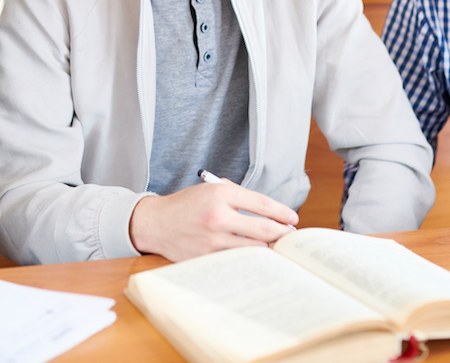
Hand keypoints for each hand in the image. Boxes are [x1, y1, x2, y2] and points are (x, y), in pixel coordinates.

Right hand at [129, 180, 298, 261]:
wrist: (156, 223)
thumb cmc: (187, 205)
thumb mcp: (211, 190)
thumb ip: (239, 197)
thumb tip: (272, 213)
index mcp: (220, 194)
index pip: (262, 204)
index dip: (283, 212)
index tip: (293, 218)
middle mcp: (218, 216)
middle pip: (264, 229)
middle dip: (282, 233)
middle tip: (291, 237)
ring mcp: (212, 240)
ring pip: (254, 249)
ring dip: (269, 249)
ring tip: (277, 247)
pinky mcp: (207, 258)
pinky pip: (237, 260)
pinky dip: (250, 259)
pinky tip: (257, 257)